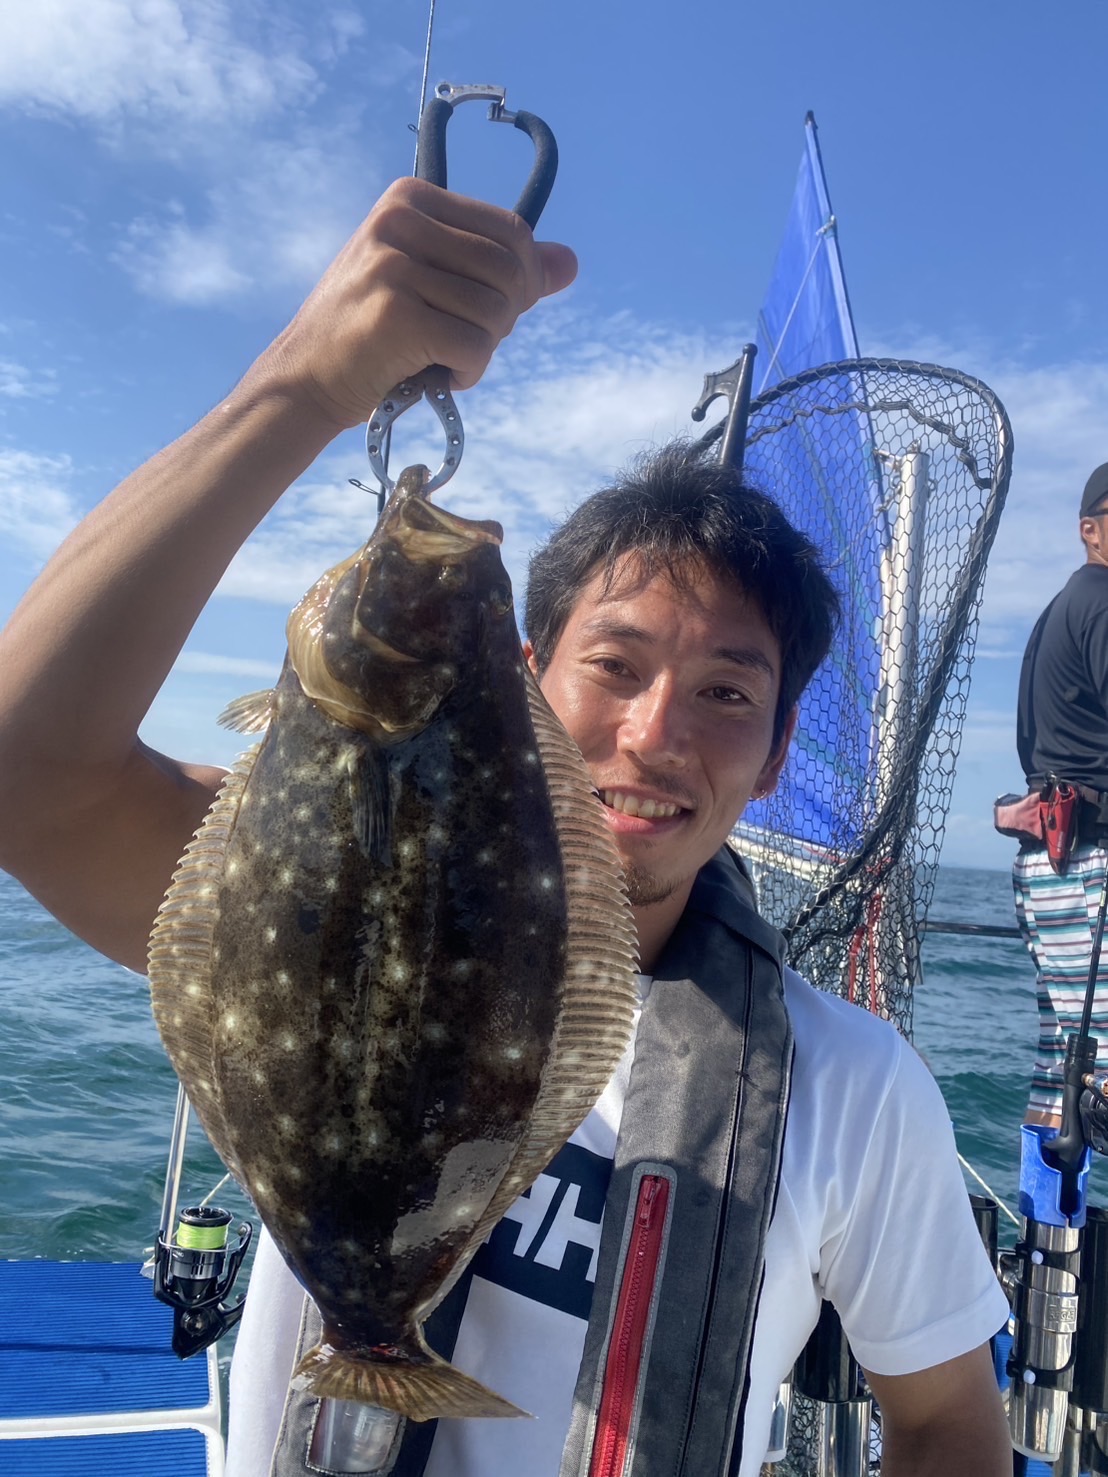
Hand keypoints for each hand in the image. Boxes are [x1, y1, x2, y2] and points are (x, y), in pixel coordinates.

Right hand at [261, 176, 578, 431]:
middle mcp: (399, 220)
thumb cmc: (374, 333)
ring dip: (483, 350)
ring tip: (445, 358)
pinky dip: (469, 371)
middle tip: (466, 341)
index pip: (511, 232)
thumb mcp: (435, 284)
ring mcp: (394, 264)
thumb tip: (569, 263)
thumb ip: (500, 269)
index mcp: (411, 198)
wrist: (307, 378)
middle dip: (504, 319)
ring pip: (495, 311)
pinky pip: (474, 345)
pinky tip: (439, 374)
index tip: (489, 313)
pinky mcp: (395, 313)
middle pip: (509, 270)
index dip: (521, 282)